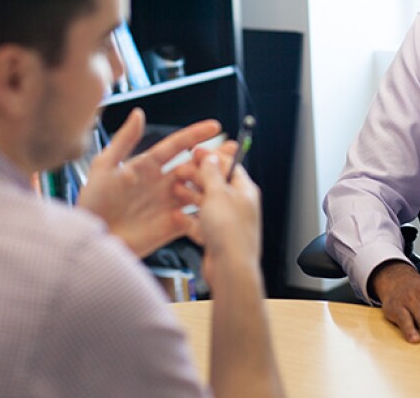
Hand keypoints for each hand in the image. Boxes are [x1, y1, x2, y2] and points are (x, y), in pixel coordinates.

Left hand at [77, 108, 223, 256]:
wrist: (92, 239)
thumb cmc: (93, 203)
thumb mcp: (104, 167)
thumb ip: (123, 140)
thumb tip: (138, 113)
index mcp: (147, 167)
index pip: (177, 146)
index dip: (196, 135)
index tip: (215, 126)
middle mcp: (161, 184)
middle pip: (194, 166)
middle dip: (214, 156)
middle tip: (232, 149)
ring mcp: (168, 204)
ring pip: (199, 189)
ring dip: (214, 181)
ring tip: (229, 174)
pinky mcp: (173, 226)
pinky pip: (195, 216)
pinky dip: (208, 210)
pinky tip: (220, 203)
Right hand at [178, 153, 261, 288]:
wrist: (230, 268)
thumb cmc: (230, 231)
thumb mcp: (218, 193)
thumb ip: (212, 174)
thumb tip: (212, 157)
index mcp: (245, 190)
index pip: (229, 166)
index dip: (211, 156)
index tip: (194, 151)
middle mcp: (238, 205)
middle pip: (216, 184)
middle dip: (197, 176)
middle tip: (179, 171)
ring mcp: (228, 222)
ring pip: (207, 204)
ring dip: (190, 196)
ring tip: (175, 191)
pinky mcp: (217, 238)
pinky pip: (201, 224)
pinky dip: (189, 220)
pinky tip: (177, 216)